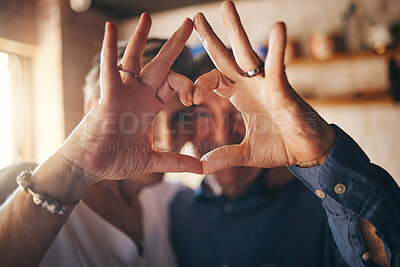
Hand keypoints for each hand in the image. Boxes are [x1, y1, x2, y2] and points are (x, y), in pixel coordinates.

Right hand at [60, 14, 201, 182]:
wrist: (90, 167)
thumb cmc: (116, 160)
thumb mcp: (152, 160)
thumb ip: (175, 162)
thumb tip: (201, 169)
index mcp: (150, 106)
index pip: (174, 84)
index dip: (188, 86)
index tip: (194, 99)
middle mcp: (138, 94)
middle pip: (160, 64)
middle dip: (175, 44)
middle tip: (189, 23)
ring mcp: (123, 92)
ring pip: (134, 59)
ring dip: (141, 37)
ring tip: (147, 15)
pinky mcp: (108, 96)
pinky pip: (109, 68)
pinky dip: (108, 48)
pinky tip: (108, 27)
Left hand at [192, 1, 335, 173]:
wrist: (309, 154)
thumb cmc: (281, 147)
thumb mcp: (246, 154)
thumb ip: (224, 156)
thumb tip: (201, 167)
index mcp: (240, 96)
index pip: (214, 79)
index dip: (199, 83)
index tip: (190, 96)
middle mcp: (251, 85)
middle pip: (227, 57)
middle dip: (211, 37)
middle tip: (196, 17)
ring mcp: (267, 85)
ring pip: (249, 53)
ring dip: (237, 30)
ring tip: (226, 5)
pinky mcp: (285, 91)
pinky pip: (279, 68)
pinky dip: (278, 50)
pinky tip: (278, 28)